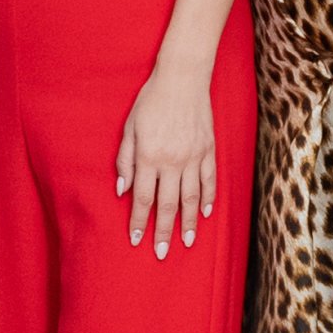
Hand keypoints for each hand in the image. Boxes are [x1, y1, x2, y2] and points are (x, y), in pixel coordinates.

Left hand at [115, 62, 217, 258]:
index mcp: (149, 156)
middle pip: (167, 204)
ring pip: (192, 198)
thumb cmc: (150, 101)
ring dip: (189, 223)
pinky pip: (210, 180)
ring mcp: (193, 156)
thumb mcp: (129, 128)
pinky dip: (208, 198)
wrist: (182, 78)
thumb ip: (125, 160)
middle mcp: (172, 161)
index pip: (142, 198)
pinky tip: (206, 214)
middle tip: (162, 253)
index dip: (139, 222)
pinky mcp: (209, 150)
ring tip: (187, 242)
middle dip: (163, 231)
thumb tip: (122, 190)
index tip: (136, 240)